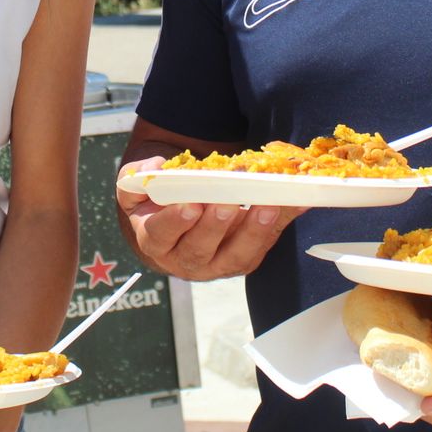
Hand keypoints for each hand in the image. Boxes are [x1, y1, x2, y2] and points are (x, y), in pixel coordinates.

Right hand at [117, 156, 303, 279]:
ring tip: (267, 206)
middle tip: (227, 203)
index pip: (160, 236)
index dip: (174, 223)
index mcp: (155, 241)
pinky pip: (264, 244)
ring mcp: (218, 263)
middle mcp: (186, 259)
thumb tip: (156, 168)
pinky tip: (295, 203)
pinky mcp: (245, 258)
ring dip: (254, 231)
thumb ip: (136, 176)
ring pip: (237, 256)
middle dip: (215, 227)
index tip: (189, 205)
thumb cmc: (156, 199)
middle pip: (200, 251)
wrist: (175, 213)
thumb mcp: (136, 186)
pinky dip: (282, 222)